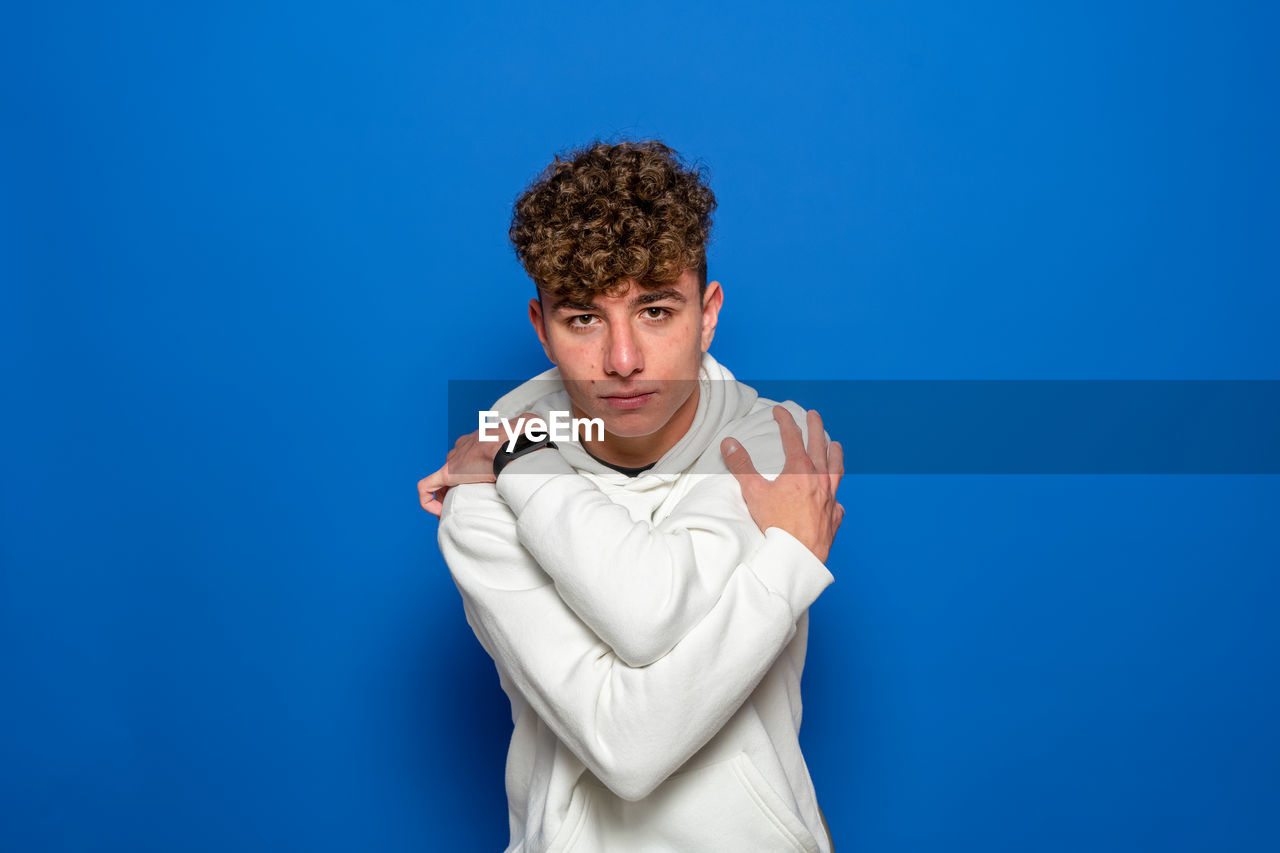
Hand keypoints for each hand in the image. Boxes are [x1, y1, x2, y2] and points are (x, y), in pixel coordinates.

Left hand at [418, 412, 540, 516]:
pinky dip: (428, 500)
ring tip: (456, 512)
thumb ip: (532, 436)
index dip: (471, 473)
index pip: (467, 456)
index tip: (480, 485)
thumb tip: (545, 443)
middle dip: (457, 486)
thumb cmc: (524, 438)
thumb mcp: (530, 432)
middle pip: (453, 468)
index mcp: (478, 440)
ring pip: (440, 480)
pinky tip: (437, 513)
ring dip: (445, 496)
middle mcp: (462, 448)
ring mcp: (454, 460)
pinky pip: (426, 487)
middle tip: (468, 502)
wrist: (515, 443)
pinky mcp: (448, 473)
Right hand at [720, 406, 844, 562]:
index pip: (792, 437)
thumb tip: (729, 443)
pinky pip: (838, 500)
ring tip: (836, 444)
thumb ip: (741, 465)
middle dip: (815, 427)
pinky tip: (835, 495)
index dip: (784, 421)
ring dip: (835, 453)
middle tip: (814, 415)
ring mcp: (830, 497)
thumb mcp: (753, 493)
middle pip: (819, 446)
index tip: (779, 411)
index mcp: (799, 470)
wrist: (796, 555)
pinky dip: (836, 494)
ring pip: (836, 469)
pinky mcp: (834, 516)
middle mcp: (819, 479)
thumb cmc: (775, 525)